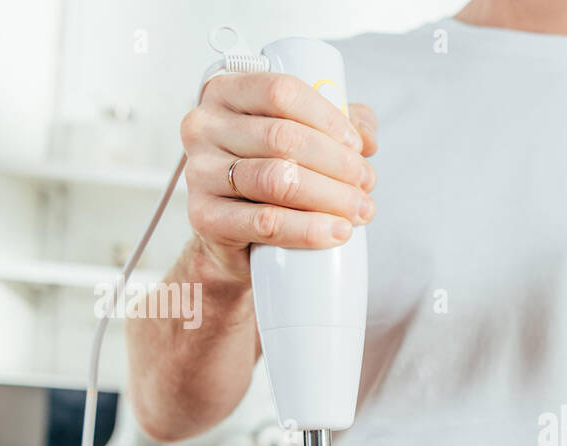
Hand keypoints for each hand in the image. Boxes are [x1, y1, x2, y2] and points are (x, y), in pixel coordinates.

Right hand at [179, 72, 378, 280]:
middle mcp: (204, 127)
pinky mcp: (204, 217)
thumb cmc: (268, 176)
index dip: (328, 118)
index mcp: (226, 93)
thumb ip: (336, 124)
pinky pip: (266, 221)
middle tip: (365, 183)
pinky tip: (337, 231)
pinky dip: (309, 229)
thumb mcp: (301, 139)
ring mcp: (199, 172)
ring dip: (331, 197)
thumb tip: (366, 137)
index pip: (282, 91)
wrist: (235, 233)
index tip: (357, 145)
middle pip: (284, 137)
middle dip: (338, 163)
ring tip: (359, 210)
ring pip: (277, 180)